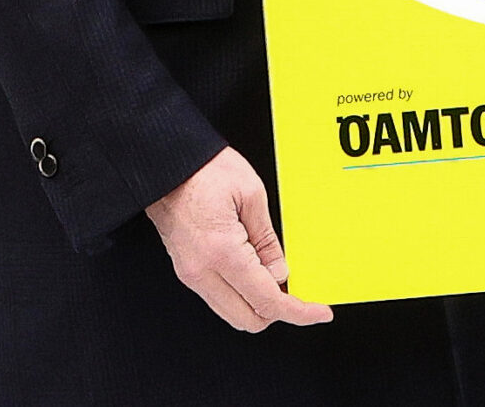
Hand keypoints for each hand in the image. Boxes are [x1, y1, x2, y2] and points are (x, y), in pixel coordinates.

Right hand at [146, 147, 333, 331]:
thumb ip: (268, 241)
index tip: (318, 312)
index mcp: (222, 252)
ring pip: (233, 313)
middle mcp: (202, 271)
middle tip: (299, 290)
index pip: (267, 301)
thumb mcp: (251, 195)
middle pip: (250, 319)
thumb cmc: (203, 170)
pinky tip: (256, 272)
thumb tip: (281, 274)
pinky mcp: (187, 271)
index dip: (298, 312)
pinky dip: (242, 295)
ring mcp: (191, 274)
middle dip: (279, 311)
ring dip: (259, 304)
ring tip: (276, 277)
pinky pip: (220, 298)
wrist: (166, 166)